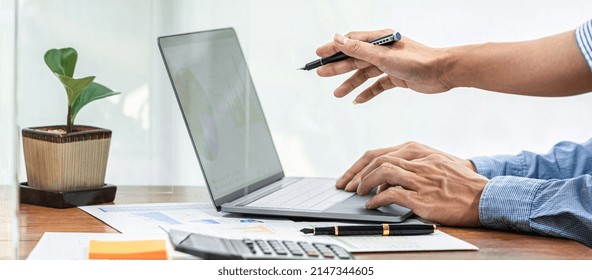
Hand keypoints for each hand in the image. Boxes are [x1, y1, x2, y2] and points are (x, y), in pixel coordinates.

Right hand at [315, 29, 451, 103]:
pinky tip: (358, 100)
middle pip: (355, 58)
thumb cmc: (417, 61)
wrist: (443, 72)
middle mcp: (383, 50)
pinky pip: (377, 85)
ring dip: (351, 83)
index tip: (319, 55)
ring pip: (365, 74)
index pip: (351, 42)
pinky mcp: (397, 77)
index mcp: (379, 39)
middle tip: (320, 74)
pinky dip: (368, 92)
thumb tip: (337, 38)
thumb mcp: (383, 56)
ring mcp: (390, 64)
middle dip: (338, 67)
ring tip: (337, 94)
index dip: (334, 48)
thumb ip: (358, 49)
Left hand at [336, 141, 475, 190]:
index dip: (359, 166)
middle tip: (346, 186)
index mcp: (417, 151)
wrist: (485, 195)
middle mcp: (417, 161)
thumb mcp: (434, 162)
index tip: (348, 177)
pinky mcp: (424, 197)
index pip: (378, 153)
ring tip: (358, 193)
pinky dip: (378, 199)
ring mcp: (421, 178)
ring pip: (383, 172)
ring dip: (365, 183)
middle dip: (356, 174)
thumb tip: (383, 178)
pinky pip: (393, 194)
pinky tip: (372, 205)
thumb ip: (409, 165)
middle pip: (376, 160)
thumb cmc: (458, 181)